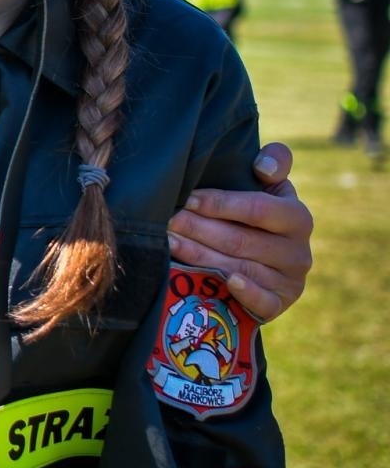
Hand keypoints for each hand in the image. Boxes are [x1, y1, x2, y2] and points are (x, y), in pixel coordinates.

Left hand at [168, 141, 312, 321]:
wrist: (264, 262)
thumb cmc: (254, 215)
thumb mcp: (268, 187)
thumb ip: (273, 164)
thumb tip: (264, 166)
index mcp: (297, 217)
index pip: (258, 209)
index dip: (221, 203)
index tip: (188, 198)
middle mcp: (299, 251)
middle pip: (241, 240)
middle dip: (199, 229)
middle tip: (168, 221)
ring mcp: (291, 281)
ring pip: (240, 267)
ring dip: (201, 256)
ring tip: (170, 243)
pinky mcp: (280, 304)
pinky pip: (262, 302)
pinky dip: (244, 292)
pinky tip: (225, 280)